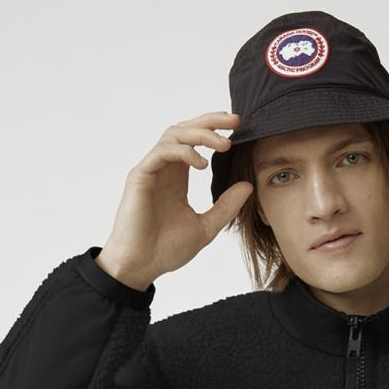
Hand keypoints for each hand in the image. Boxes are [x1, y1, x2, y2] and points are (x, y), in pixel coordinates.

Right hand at [96, 110, 255, 290]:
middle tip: (234, 121)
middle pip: (184, 130)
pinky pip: (162, 152)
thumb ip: (225, 206)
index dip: (213, 130)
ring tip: (223, 145)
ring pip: (173, 135)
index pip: (194, 142)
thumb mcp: (206, 227)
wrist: (140, 267)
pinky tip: (202, 164)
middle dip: (209, 121)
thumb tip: (247, 186)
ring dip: (200, 134)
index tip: (237, 127)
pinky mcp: (140, 177)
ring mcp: (151, 170)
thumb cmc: (166, 250)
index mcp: (177, 177)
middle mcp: (164, 169)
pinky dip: (183, 152)